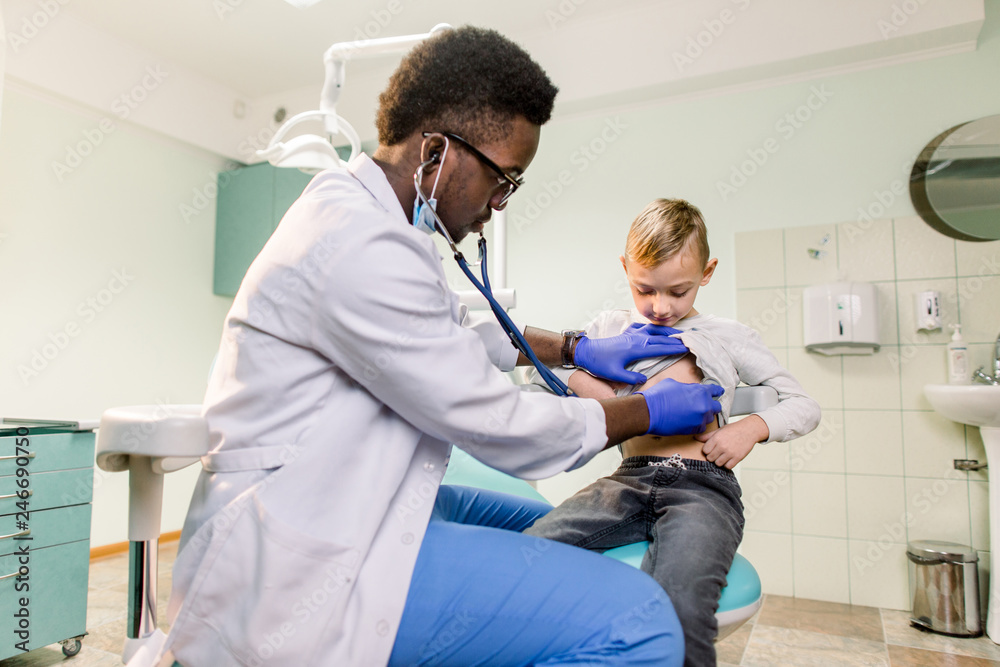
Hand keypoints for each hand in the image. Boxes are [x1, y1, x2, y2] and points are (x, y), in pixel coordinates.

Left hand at [574, 323, 688, 383]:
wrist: (586, 351)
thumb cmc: (599, 363)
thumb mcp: (615, 375)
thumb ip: (630, 378)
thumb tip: (644, 380)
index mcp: (635, 349)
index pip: (659, 348)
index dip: (673, 348)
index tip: (686, 348)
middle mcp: (636, 339)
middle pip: (660, 338)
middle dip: (675, 339)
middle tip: (689, 340)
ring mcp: (631, 335)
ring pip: (653, 330)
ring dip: (666, 331)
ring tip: (678, 333)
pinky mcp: (627, 334)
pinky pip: (644, 328)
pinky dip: (653, 328)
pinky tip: (657, 330)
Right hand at [638, 379, 722, 435]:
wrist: (649, 411)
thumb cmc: (659, 396)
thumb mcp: (674, 384)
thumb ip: (687, 388)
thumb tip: (688, 390)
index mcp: (700, 391)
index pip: (715, 391)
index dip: (716, 391)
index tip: (718, 393)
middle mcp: (703, 405)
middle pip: (716, 407)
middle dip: (710, 405)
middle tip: (703, 405)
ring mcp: (700, 419)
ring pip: (709, 418)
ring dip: (703, 416)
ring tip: (693, 415)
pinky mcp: (694, 429)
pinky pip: (701, 428)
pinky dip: (697, 425)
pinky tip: (689, 422)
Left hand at [695, 416, 767, 468]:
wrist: (749, 430)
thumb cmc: (734, 430)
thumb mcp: (719, 430)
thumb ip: (707, 436)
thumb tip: (696, 437)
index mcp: (716, 438)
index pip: (705, 451)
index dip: (707, 450)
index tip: (711, 449)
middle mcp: (722, 446)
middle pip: (710, 458)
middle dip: (713, 456)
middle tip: (718, 452)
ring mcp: (730, 452)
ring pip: (718, 463)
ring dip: (720, 461)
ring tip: (723, 456)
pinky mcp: (737, 458)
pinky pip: (728, 466)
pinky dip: (728, 464)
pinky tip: (729, 458)